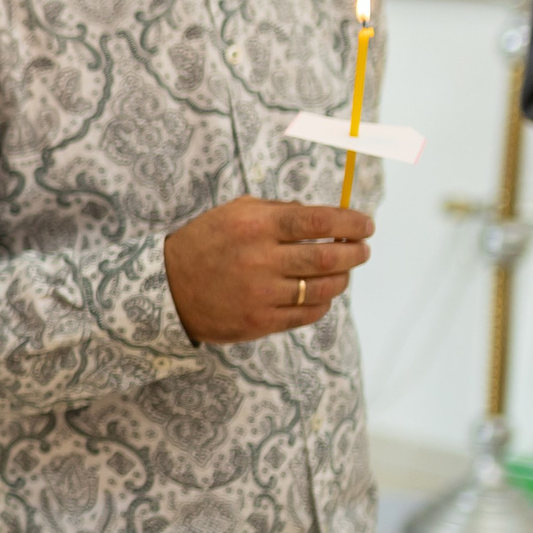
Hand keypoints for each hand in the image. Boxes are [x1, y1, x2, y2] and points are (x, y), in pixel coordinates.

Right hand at [163, 197, 373, 343]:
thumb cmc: (207, 244)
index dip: (351, 222)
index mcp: (255, 225)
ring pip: (324, 288)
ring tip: (342, 271)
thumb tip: (329, 218)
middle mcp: (259, 259)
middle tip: (362, 249)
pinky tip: (320, 293)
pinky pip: (309, 313)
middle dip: (356, 252)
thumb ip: (280, 210)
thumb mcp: (235, 213)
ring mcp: (260, 294)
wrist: (166, 288)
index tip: (366, 224)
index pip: (319, 221)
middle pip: (329, 256)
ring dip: (343, 278)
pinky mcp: (260, 321)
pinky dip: (323, 302)